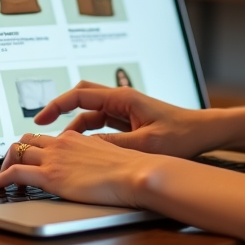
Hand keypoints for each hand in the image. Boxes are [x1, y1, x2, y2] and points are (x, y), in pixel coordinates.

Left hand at [0, 131, 166, 206]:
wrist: (136, 173)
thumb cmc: (131, 169)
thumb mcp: (110, 157)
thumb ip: (95, 158)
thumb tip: (92, 168)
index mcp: (76, 138)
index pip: (47, 138)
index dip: (34, 147)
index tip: (30, 157)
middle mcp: (62, 143)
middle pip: (28, 140)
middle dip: (15, 152)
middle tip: (11, 167)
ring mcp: (55, 158)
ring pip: (17, 151)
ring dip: (5, 164)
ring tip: (1, 178)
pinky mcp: (51, 176)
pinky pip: (16, 173)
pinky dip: (0, 178)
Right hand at [32, 81, 216, 157]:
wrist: (204, 132)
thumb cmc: (181, 134)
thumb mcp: (145, 144)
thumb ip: (114, 146)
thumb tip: (85, 149)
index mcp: (123, 97)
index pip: (81, 94)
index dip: (57, 105)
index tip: (41, 118)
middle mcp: (121, 100)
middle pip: (82, 99)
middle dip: (60, 110)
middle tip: (41, 126)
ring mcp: (125, 110)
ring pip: (90, 114)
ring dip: (74, 127)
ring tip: (61, 146)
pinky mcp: (129, 122)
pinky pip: (102, 125)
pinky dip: (88, 134)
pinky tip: (82, 149)